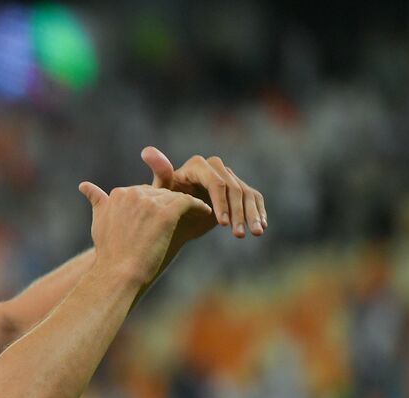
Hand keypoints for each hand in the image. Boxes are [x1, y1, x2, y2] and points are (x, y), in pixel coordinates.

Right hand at [78, 181, 213, 288]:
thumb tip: (83, 186)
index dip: (153, 207)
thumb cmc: (110, 254)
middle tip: (184, 217)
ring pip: (175, 197)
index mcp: (118, 194)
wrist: (118, 274)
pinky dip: (199, 207)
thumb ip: (97, 201)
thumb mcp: (99, 222)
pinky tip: (205, 214)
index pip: (143, 193)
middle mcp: (133, 193)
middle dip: (169, 205)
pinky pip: (189, 202)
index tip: (162, 218)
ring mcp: (150, 202)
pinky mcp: (167, 212)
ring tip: (197, 215)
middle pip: (160, 193)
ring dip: (187, 206)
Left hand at [141, 146, 267, 238]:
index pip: (216, 182)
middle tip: (239, 235)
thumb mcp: (159, 195)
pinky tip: (261, 227)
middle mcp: (215, 167)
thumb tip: (146, 151)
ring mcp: (228, 177)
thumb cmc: (162, 206)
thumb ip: (159, 174)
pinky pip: (254, 198)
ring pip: (247, 194)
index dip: (221, 203)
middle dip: (238, 213)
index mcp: (197, 166)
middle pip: (234, 189)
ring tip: (255, 234)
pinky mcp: (238, 189)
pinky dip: (259, 212)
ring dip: (252, 215)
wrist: (173, 218)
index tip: (221, 225)